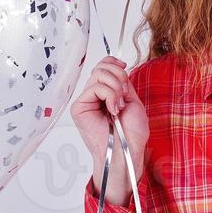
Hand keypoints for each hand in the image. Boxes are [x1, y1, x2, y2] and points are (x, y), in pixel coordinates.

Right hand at [70, 56, 148, 205]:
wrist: (128, 149)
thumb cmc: (132, 133)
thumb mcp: (132, 100)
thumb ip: (122, 83)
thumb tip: (117, 67)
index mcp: (105, 94)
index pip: (103, 66)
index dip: (113, 62)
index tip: (124, 66)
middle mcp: (94, 96)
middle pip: (101, 67)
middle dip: (119, 76)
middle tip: (124, 95)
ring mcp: (85, 101)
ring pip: (99, 74)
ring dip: (116, 87)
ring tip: (119, 105)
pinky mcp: (79, 107)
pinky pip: (95, 87)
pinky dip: (109, 95)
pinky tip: (113, 109)